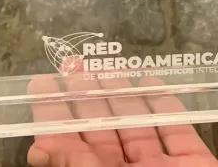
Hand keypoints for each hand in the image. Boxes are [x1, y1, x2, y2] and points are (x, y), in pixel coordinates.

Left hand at [25, 74, 217, 166]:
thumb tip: (39, 149)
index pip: (70, 148)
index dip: (56, 118)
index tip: (42, 88)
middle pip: (103, 133)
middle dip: (86, 99)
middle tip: (71, 67)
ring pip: (139, 127)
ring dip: (122, 96)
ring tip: (105, 68)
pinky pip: (178, 131)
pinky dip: (166, 105)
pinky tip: (150, 82)